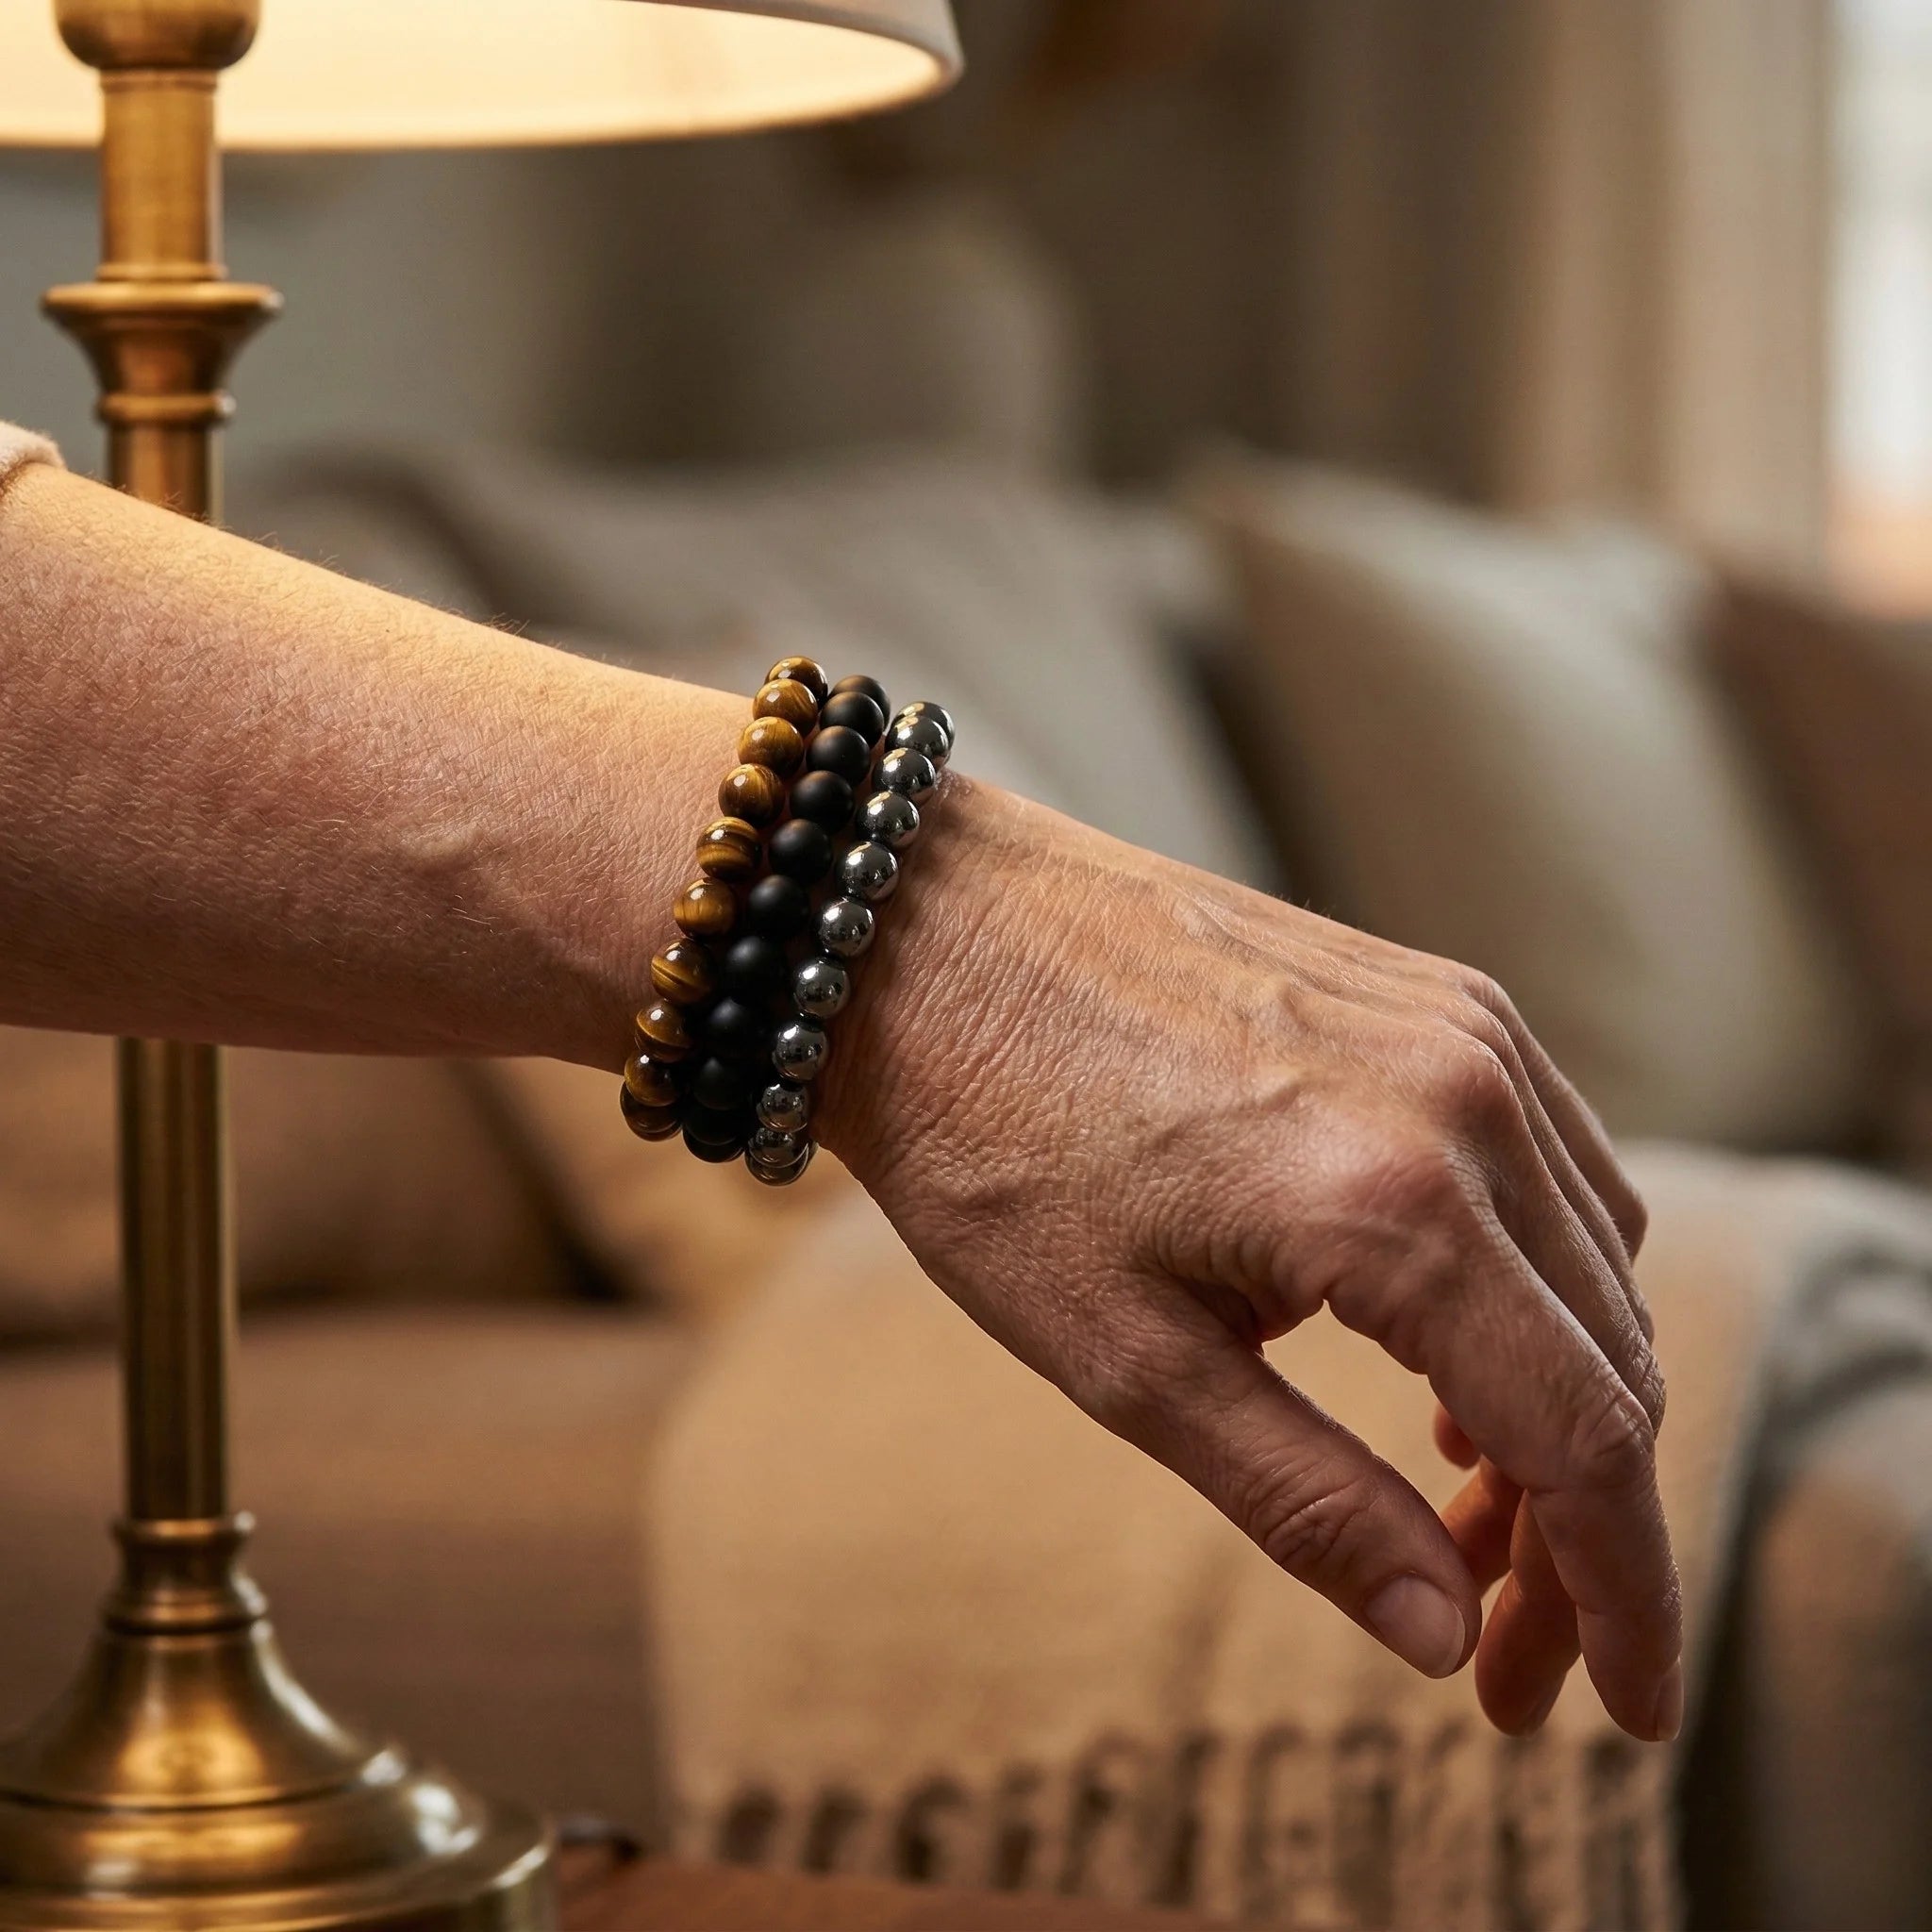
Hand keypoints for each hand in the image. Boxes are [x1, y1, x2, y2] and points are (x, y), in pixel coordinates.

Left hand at [820, 781, 1679, 1742]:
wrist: (919, 933)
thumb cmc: (989, 1142)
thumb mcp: (1125, 1359)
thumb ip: (1304, 1503)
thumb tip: (1447, 1639)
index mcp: (1393, 1202)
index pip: (1589, 1439)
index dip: (1624, 1597)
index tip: (1624, 1712)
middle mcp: (1464, 1099)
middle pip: (1614, 1360)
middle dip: (1585, 1530)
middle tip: (1502, 1643)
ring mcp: (1461, 1027)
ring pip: (1601, 1264)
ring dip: (1568, 1403)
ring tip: (1465, 1503)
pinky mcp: (1435, 993)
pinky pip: (1555, 1163)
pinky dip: (1540, 1283)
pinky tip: (1454, 1341)